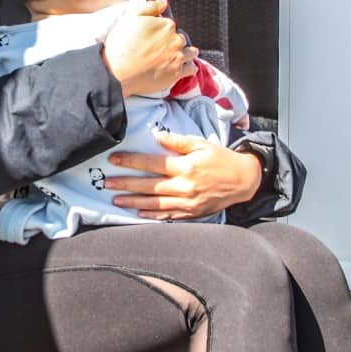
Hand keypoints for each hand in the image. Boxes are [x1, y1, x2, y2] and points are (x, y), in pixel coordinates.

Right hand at [102, 0, 197, 96]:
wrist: (117, 71)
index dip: (162, 30)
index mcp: (166, 25)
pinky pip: (191, 69)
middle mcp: (176, 40)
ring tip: (177, 55)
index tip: (154, 36)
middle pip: (180, 38)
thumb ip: (149, 7)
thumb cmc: (121, 45)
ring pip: (190, 52)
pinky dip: (189, 67)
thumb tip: (164, 2)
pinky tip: (184, 67)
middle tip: (161, 48)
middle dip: (173, 41)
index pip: (170, 25)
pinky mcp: (176, 73)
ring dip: (185, 52)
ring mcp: (177, 58)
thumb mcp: (130, 17)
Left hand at [106, 131, 261, 219]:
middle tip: (107, 183)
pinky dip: (151, 215)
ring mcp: (187, 202)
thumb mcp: (202, 144)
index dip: (132, 161)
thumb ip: (178, 141)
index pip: (152, 163)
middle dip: (126, 184)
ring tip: (116, 200)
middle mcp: (184, 186)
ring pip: (154, 204)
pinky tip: (138, 213)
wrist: (243, 180)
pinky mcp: (191, 213)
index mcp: (185, 166)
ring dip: (133, 202)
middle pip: (148, 186)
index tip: (114, 160)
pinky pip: (167, 216)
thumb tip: (157, 135)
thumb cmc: (221, 159)